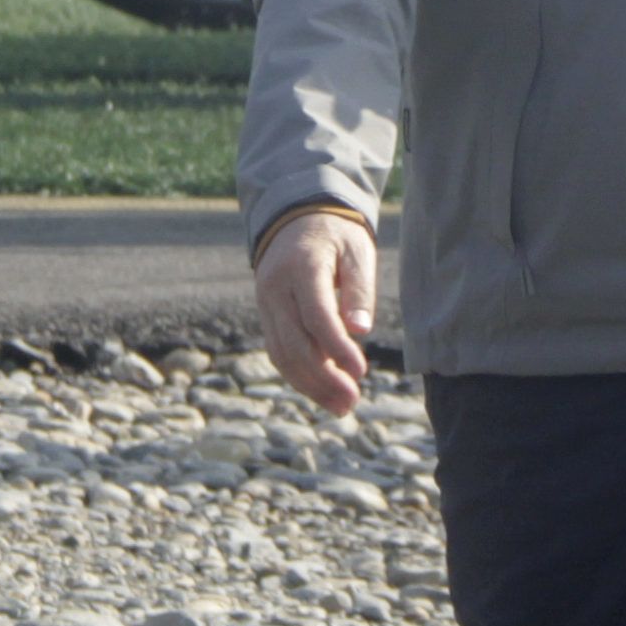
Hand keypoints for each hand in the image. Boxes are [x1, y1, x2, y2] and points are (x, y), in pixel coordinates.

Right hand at [253, 206, 379, 417]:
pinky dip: (298, 375)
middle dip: (323, 378)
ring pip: (281, 354)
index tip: (360, 371)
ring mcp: (265, 303)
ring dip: (310, 385)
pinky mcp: (266, 315)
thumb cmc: (337, 235)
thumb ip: (359, 289)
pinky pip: (277, 352)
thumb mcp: (357, 250)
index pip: (316, 316)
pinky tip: (322, 391)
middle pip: (294, 343)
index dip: (337, 348)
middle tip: (351, 402)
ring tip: (341, 406)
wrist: (298, 218)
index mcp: (301, 267)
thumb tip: (360, 330)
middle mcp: (275, 288)